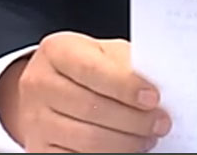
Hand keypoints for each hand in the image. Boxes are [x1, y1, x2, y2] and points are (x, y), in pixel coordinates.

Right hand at [0, 32, 168, 152]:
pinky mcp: (39, 148)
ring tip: (148, 138)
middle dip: (133, 119)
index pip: (92, 70)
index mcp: (57, 52)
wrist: (48, 89)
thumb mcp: (104, 52)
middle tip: (161, 123)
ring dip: (125, 142)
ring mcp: (35, 119)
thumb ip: (126, 64)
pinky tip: (127, 149)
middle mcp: (39, 84)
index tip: (153, 98)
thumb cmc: (88, 66)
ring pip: (87, 138)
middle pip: (91, 108)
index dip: (125, 86)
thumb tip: (157, 85)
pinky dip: (109, 154)